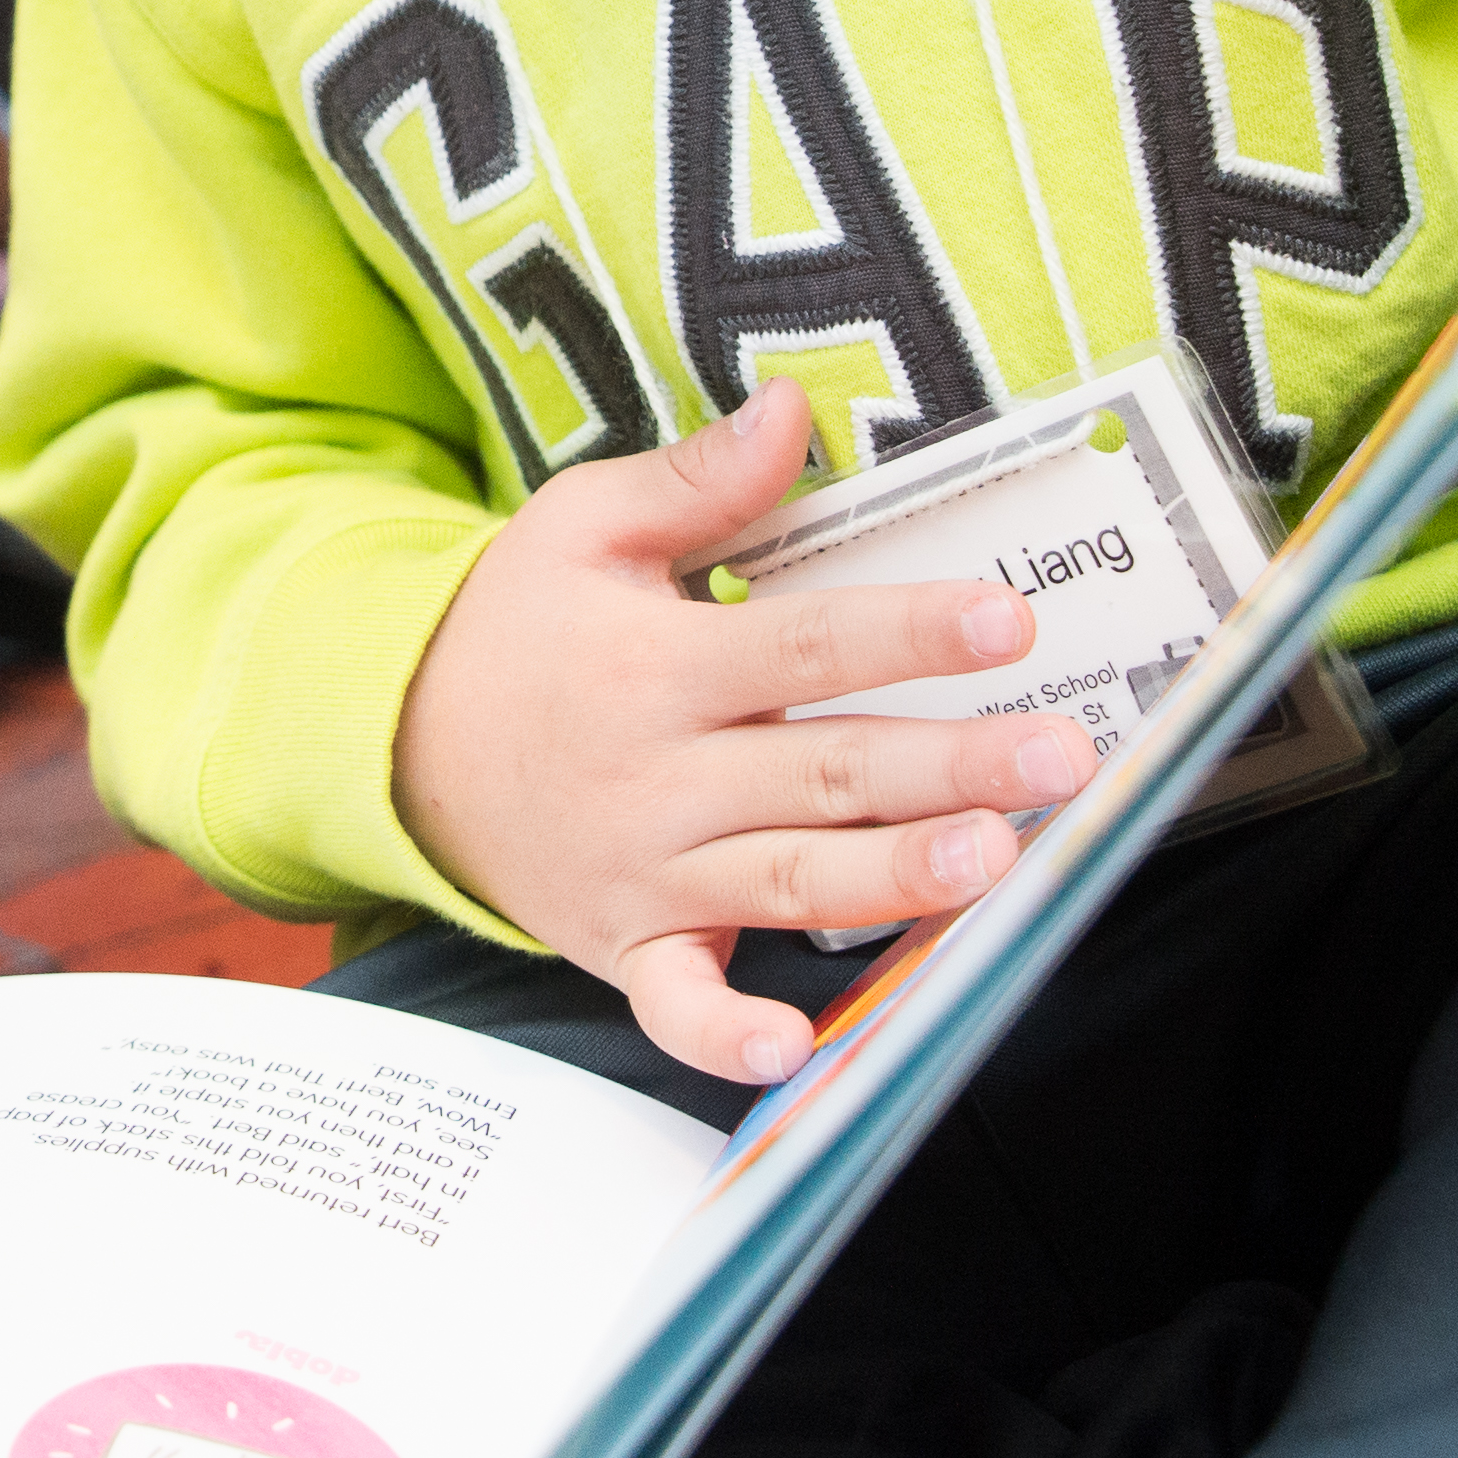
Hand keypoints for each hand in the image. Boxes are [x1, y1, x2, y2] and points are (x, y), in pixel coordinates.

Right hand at [391, 383, 1095, 1084]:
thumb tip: (792, 406)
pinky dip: (726, 1035)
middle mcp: (658, 775)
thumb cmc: (518, 627)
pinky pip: (678, 1004)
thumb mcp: (582, 526)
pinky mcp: (631, 946)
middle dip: (945, 765)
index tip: (1005, 622)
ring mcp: (646, 870)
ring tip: (994, 863)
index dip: (907, 632)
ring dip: (891, 879)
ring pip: (788, 881)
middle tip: (1055, 756)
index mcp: (656, 663)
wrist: (402, 747)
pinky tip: (793, 1051)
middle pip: (822, 770)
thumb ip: (695, 479)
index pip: (803, 644)